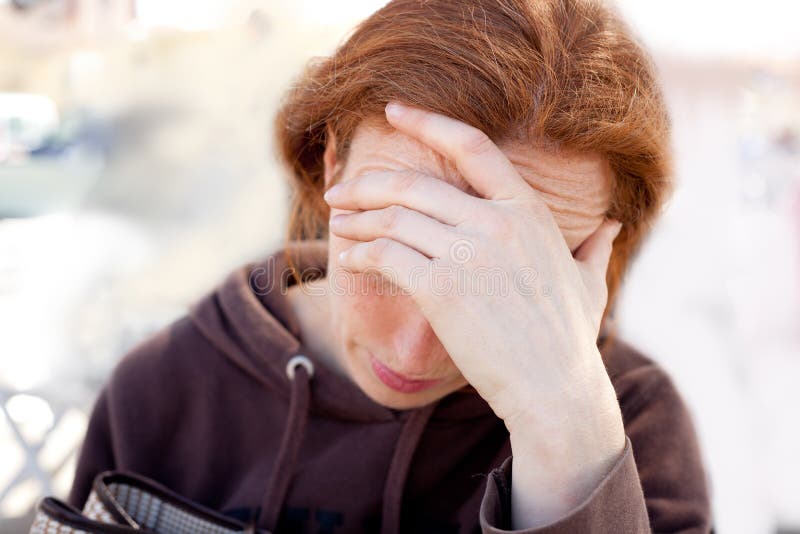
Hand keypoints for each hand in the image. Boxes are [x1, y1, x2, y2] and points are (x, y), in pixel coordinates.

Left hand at [324, 102, 626, 524]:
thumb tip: (611, 226)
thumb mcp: (589, 282)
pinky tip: (349, 259)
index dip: (427, 121)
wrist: (554, 390)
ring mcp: (469, 254)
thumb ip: (595, 247)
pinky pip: (385, 256)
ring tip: (338, 224)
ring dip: (357, 220)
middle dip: (367, 184)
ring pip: (393, 218)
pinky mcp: (442, 289)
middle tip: (338, 192)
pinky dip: (360, 254)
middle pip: (414, 183)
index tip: (393, 110)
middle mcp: (498, 222)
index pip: (472, 146)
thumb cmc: (568, 339)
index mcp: (528, 211)